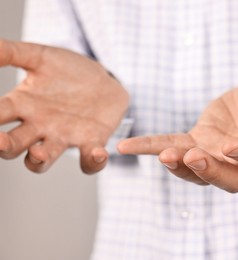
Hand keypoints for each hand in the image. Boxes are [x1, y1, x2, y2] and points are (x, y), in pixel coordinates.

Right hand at [0, 39, 128, 172]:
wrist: (104, 79)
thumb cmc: (68, 70)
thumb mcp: (40, 56)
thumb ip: (11, 52)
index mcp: (22, 105)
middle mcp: (38, 126)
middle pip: (14, 145)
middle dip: (4, 146)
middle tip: (0, 141)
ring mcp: (64, 136)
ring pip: (43, 160)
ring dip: (38, 160)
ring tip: (38, 153)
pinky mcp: (92, 141)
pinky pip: (89, 161)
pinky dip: (93, 162)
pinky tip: (98, 153)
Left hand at [118, 63, 237, 191]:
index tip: (231, 146)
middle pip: (230, 179)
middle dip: (210, 172)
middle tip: (191, 158)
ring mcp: (217, 156)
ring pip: (198, 171)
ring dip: (181, 167)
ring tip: (164, 156)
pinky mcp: (196, 145)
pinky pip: (173, 147)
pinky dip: (151, 147)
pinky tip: (126, 147)